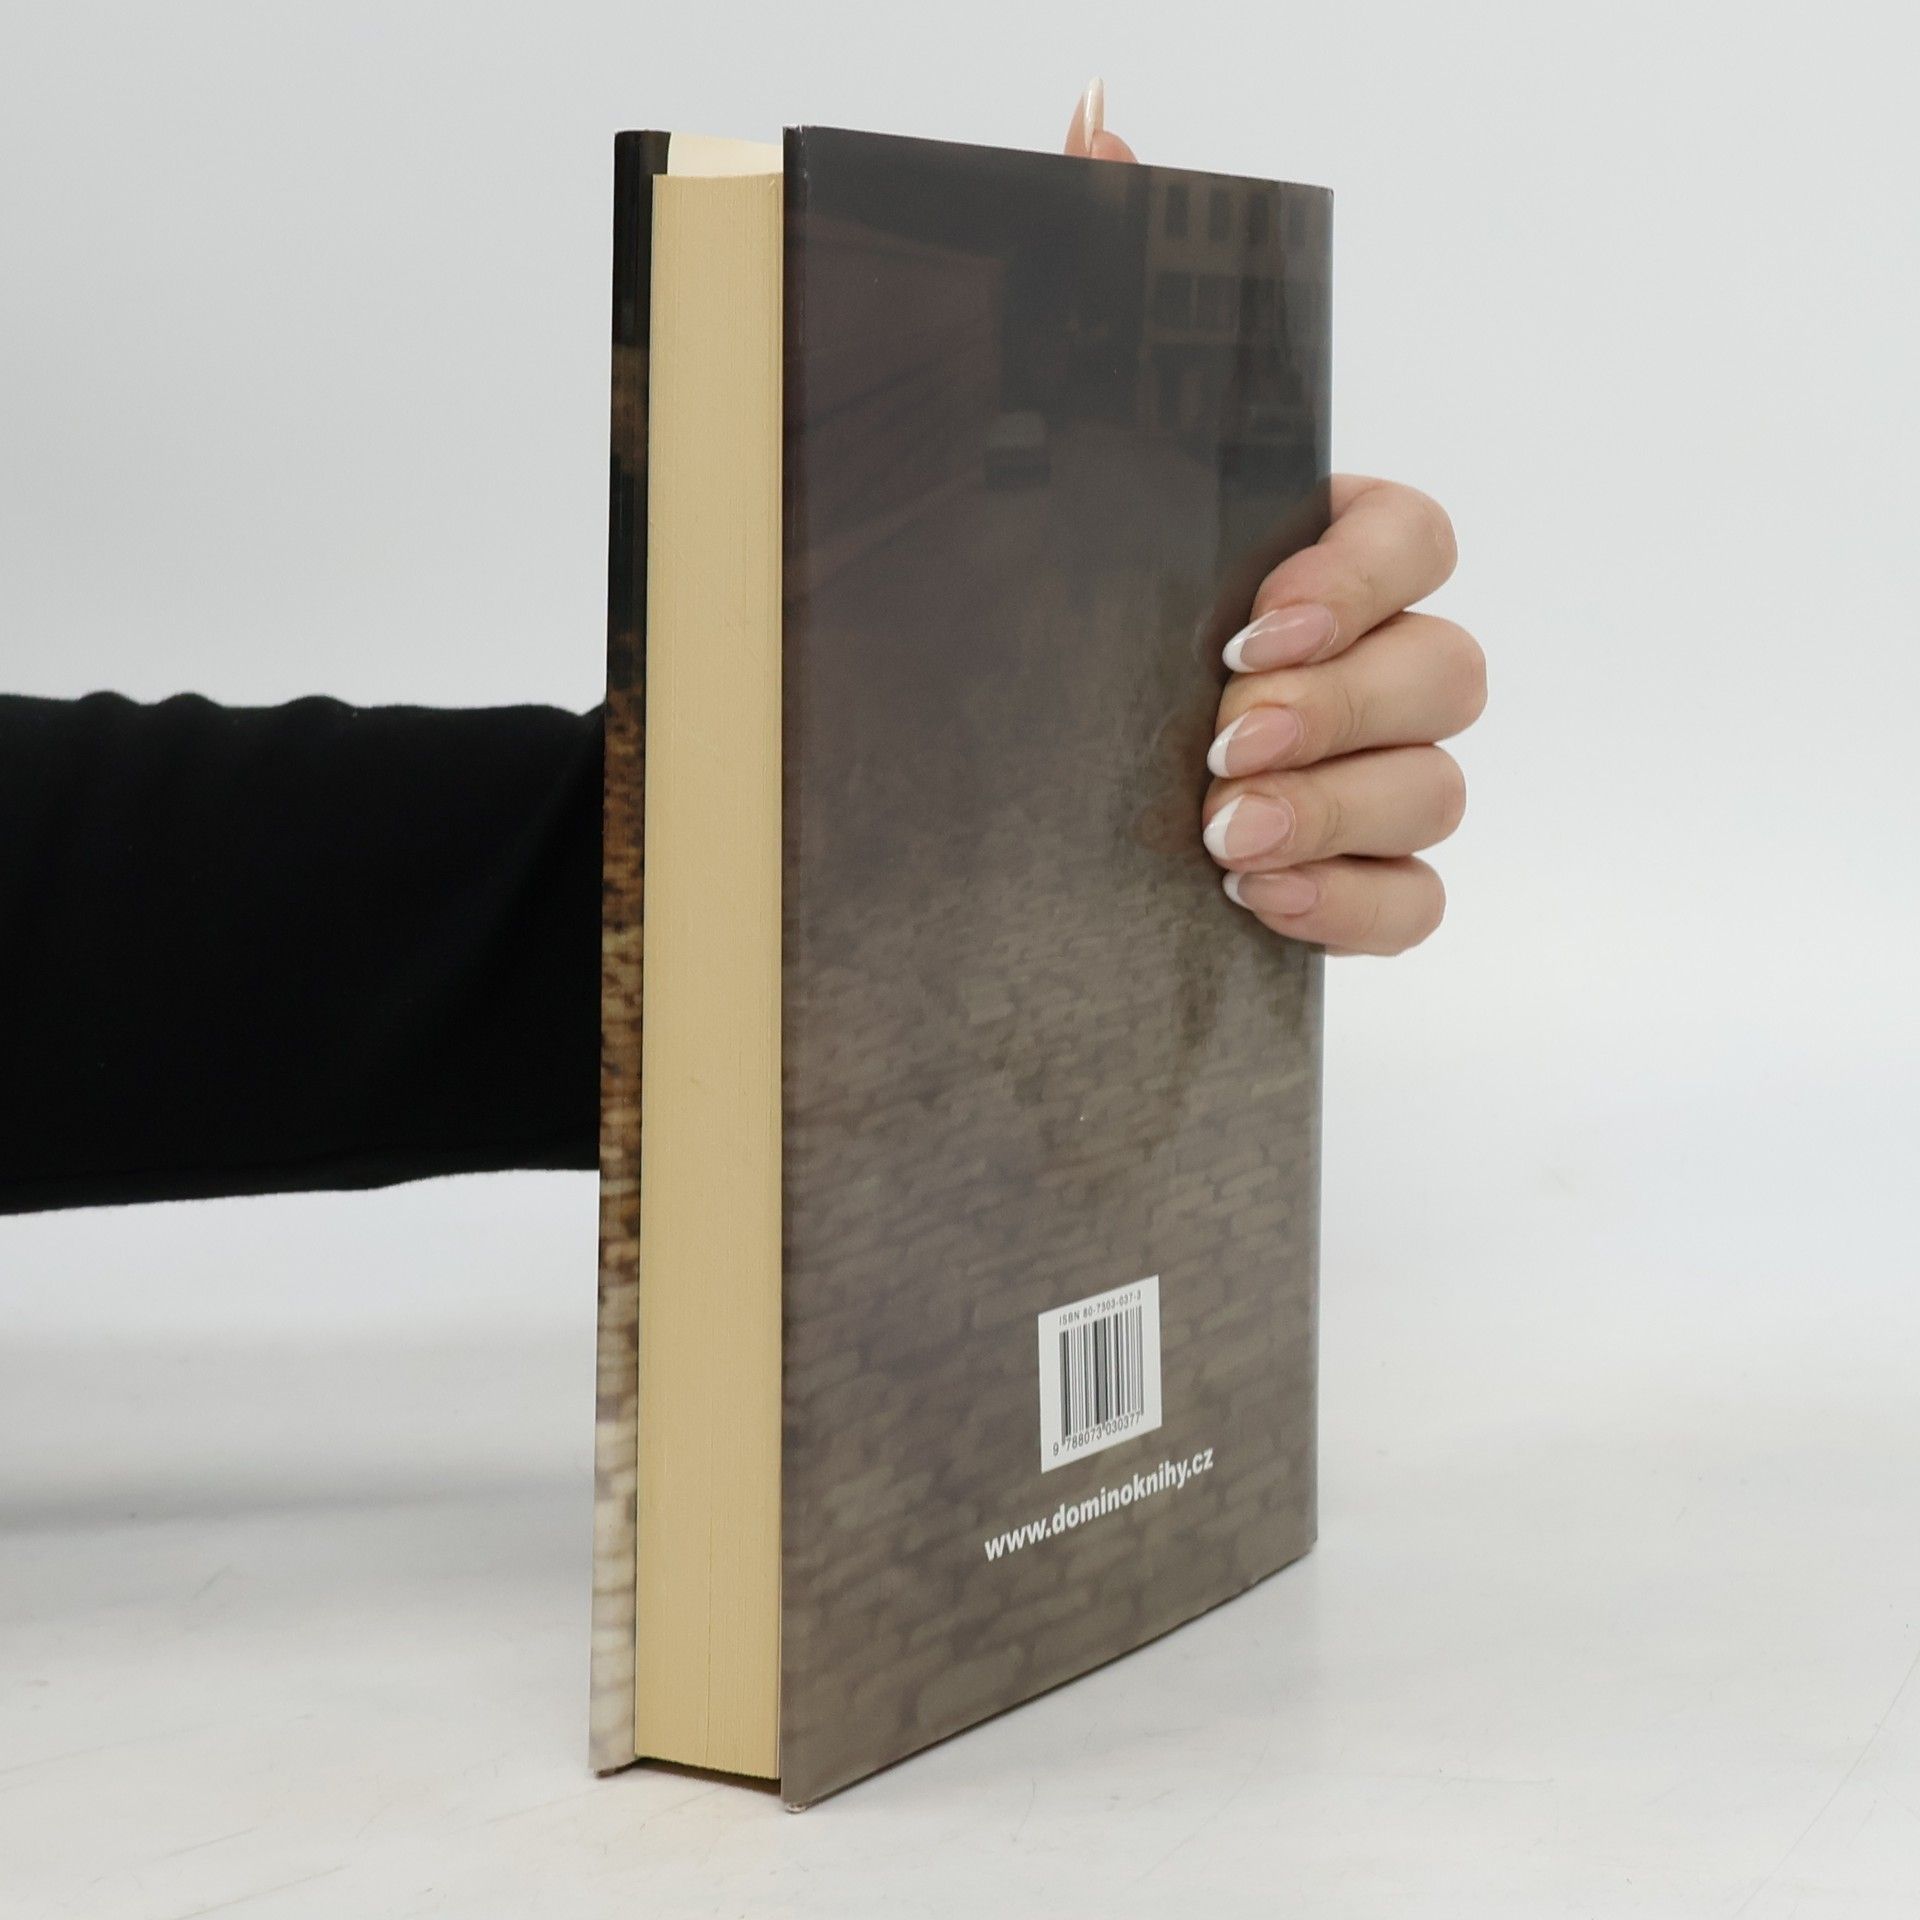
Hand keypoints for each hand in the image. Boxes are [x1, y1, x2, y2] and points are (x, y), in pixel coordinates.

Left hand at [1068, 87, 1483, 955]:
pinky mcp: (1343, 880)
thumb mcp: (1028, 452)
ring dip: (1343, 810)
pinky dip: (1361, 908)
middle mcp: (1359, 660)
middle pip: (1447, 670)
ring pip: (1441, 788)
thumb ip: (1087, 293)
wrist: (964, 782)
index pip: (1413, 534)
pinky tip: (1261, 904)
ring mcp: (1362, 776)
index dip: (1361, 577)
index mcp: (1307, 555)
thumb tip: (1095, 123)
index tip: (1257, 620)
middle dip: (1345, 707)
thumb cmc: (1023, 606)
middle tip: (1221, 742)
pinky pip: (1417, 902)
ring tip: (1220, 836)